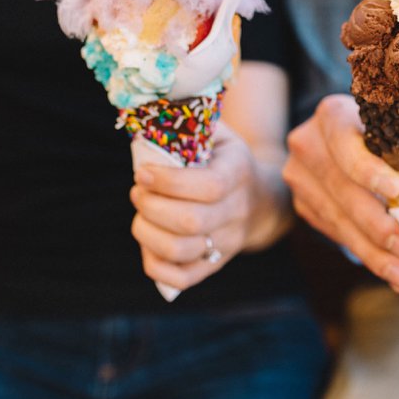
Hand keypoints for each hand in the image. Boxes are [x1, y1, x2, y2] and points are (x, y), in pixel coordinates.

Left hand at [130, 122, 288, 291]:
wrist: (261, 198)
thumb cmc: (224, 158)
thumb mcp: (217, 133)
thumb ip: (188, 125)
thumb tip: (147, 120)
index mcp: (239, 173)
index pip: (209, 186)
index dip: (170, 182)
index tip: (142, 173)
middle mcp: (237, 211)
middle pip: (191, 222)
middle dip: (152, 206)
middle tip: (137, 192)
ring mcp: (228, 242)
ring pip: (182, 251)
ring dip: (147, 234)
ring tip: (140, 215)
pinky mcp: (215, 264)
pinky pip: (182, 278)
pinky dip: (155, 264)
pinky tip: (148, 241)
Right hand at [283, 94, 398, 291]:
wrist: (332, 139)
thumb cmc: (379, 134)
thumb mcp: (390, 133)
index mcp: (332, 115)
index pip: (345, 143)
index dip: (368, 168)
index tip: (396, 190)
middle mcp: (307, 143)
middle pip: (341, 189)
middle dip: (377, 225)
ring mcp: (299, 175)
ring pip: (337, 219)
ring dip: (372, 251)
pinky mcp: (301, 203)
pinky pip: (333, 231)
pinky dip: (362, 251)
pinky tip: (387, 268)